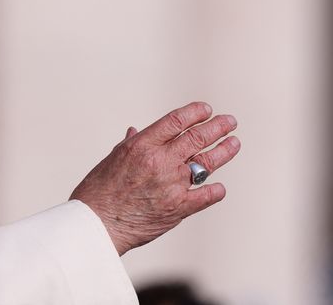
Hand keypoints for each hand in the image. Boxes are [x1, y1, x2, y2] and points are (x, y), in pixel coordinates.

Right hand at [70, 102, 239, 255]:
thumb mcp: (113, 159)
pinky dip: (215, 190)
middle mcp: (160, 161)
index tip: (206, 109)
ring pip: (207, 162)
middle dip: (217, 127)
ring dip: (224, 151)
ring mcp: (172, 184)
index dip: (195, 112)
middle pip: (197, 137)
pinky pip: (206, 195)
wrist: (98, 223)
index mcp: (142, 145)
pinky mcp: (179, 208)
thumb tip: (135, 131)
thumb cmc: (99, 191)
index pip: (176, 121)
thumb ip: (129, 144)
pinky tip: (219, 186)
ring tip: (234, 143)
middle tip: (230, 121)